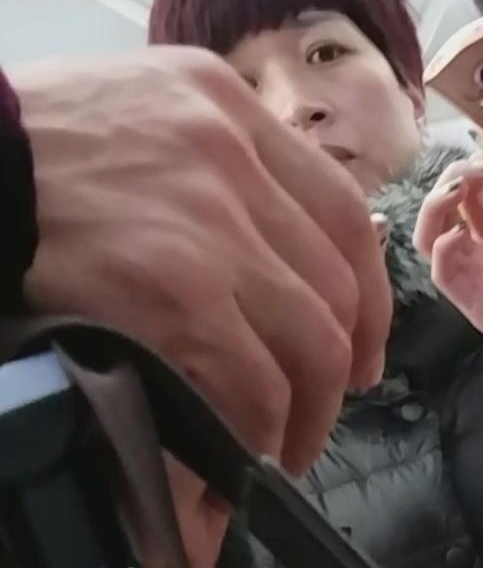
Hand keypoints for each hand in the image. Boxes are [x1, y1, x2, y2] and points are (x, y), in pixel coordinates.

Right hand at [4, 49, 389, 567]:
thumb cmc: (3, 154)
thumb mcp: (110, 119)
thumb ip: (183, 163)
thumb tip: (248, 253)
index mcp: (215, 98)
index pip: (338, 207)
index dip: (363, 297)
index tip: (358, 350)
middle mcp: (228, 149)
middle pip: (336, 284)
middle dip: (337, 372)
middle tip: (311, 420)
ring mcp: (208, 218)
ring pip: (311, 344)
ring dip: (302, 420)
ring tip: (266, 461)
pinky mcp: (172, 285)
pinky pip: (253, 383)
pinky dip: (250, 442)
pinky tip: (225, 469)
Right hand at [417, 162, 482, 396]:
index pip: (465, 202)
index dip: (467, 175)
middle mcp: (477, 259)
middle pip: (438, 215)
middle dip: (446, 183)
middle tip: (472, 167)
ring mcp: (471, 280)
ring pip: (427, 239)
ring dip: (435, 208)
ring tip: (460, 188)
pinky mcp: (472, 304)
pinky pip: (440, 272)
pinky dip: (442, 246)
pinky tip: (462, 229)